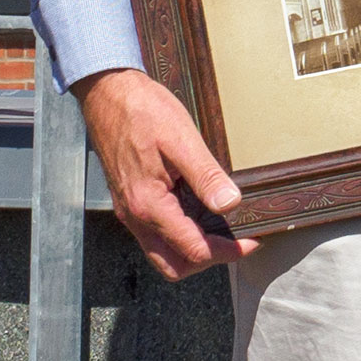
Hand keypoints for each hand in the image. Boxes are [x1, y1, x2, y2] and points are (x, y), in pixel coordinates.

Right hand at [79, 67, 253, 280]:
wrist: (108, 96)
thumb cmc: (143, 112)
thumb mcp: (182, 139)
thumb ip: (206, 175)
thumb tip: (231, 204)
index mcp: (149, 206)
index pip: (192, 249)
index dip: (226, 251)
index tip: (252, 242)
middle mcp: (135, 217)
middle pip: (173, 264)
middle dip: (208, 260)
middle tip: (239, 242)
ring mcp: (130, 210)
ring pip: (162, 251)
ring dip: (193, 249)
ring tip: (225, 229)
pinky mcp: (131, 200)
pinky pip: (155, 232)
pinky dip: (180, 233)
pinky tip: (200, 211)